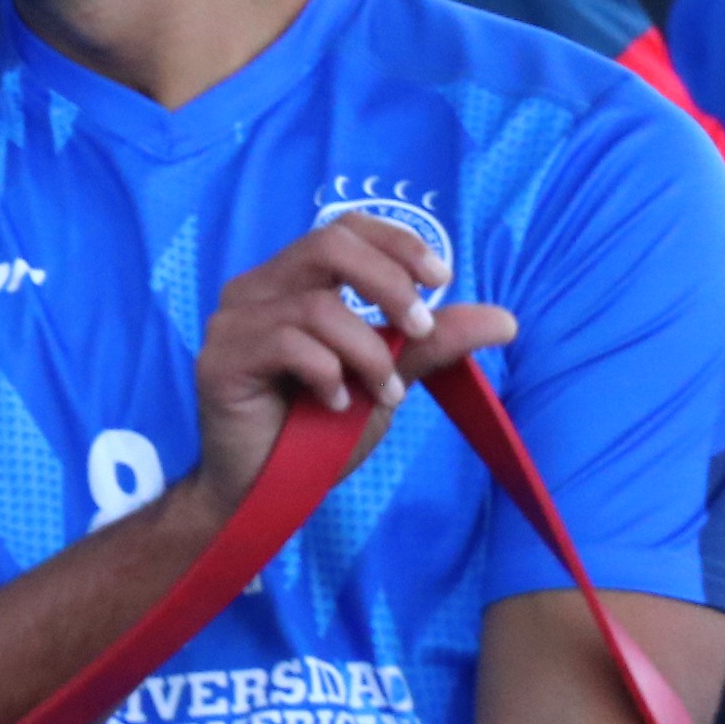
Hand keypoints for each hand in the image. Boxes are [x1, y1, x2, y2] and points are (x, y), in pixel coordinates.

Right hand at [188, 214, 516, 516]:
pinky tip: (334, 405)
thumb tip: (505, 320)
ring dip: (368, 352)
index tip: (441, 279)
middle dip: (389, 283)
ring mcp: (232, 321)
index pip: (345, 229)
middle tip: (421, 329)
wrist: (265, 494)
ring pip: (318, 304)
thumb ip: (429, 344)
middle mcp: (256, 289)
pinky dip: (328, 374)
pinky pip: (288, 343)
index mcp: (292, 282)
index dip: (396, 243)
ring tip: (383, 394)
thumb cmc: (316, 433)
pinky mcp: (219, 357)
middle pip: (329, 243)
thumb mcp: (386, 380)